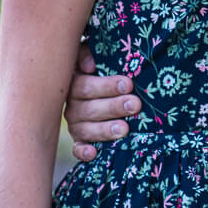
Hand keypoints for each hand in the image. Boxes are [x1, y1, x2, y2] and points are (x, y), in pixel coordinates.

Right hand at [63, 42, 138, 160]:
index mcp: (75, 84)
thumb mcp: (92, 56)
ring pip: (87, 130)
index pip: (86, 86)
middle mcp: (72, 106)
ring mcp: (76, 125)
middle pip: (90, 109)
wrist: (96, 89)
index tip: (128, 84)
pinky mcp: (80, 141)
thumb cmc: (100, 68)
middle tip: (134, 105)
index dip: (106, 86)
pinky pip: (78, 149)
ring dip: (105, 130)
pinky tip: (94, 153)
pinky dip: (83, 152)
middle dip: (114, 107)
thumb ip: (87, 54)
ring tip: (125, 129)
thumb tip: (90, 65)